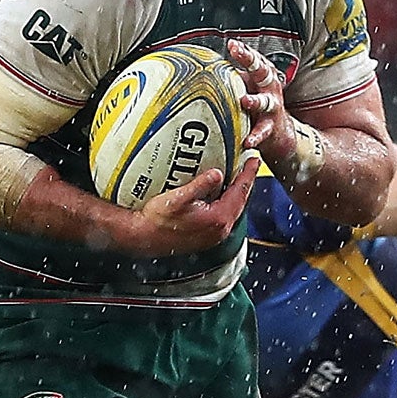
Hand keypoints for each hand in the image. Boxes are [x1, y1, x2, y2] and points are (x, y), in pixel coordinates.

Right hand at [126, 151, 259, 254]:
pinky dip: (225, 203)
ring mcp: (214, 236)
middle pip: (240, 201)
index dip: (248, 173)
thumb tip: (218, 173)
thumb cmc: (156, 221)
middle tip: (248, 165)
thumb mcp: (178, 198)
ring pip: (232, 210)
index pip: (240, 191)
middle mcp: (220, 230)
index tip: (253, 159)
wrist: (142, 238)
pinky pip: (223, 216)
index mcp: (218, 218)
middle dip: (245, 182)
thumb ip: (200, 185)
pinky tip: (218, 194)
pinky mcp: (206, 238)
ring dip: (235, 193)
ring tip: (236, 177)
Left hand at [225, 39, 291, 159]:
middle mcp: (269, 89)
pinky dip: (254, 137)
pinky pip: (261, 132)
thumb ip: (229, 79)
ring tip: (245, 101)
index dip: (245, 51)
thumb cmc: (256, 106)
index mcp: (262, 78)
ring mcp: (272, 108)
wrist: (279, 133)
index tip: (232, 44)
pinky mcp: (270, 128)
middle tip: (240, 55)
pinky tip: (247, 142)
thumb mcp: (245, 88)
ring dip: (255, 101)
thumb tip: (199, 69)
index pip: (255, 60)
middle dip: (253, 62)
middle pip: (263, 72)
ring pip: (265, 102)